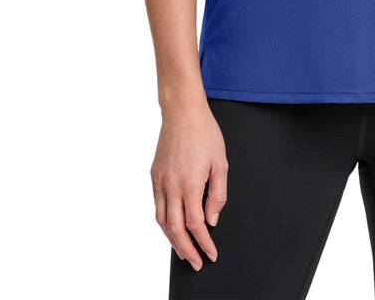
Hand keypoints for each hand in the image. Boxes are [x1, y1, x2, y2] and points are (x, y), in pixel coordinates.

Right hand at [151, 104, 228, 270]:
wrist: (182, 111)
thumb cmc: (204, 133)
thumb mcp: (220, 162)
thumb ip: (217, 194)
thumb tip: (212, 219)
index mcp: (190, 184)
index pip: (196, 225)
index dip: (204, 243)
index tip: (211, 254)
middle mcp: (171, 186)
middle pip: (175, 229)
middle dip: (186, 250)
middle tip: (195, 263)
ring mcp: (159, 181)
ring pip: (162, 221)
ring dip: (172, 240)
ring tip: (182, 251)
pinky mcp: (154, 175)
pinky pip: (156, 206)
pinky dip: (163, 222)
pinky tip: (171, 226)